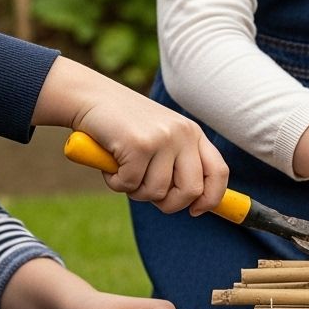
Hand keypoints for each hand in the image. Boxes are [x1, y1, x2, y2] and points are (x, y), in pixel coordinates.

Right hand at [34, 57, 228, 213]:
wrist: (90, 97)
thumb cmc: (124, 125)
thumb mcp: (160, 139)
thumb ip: (177, 163)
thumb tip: (194, 204)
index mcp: (193, 133)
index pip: (219, 173)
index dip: (211, 198)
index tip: (195, 211)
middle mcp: (183, 134)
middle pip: (191, 190)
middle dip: (169, 204)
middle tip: (148, 195)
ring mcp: (162, 138)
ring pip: (157, 192)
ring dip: (136, 191)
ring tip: (123, 170)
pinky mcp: (138, 144)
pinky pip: (130, 185)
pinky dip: (116, 183)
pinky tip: (110, 164)